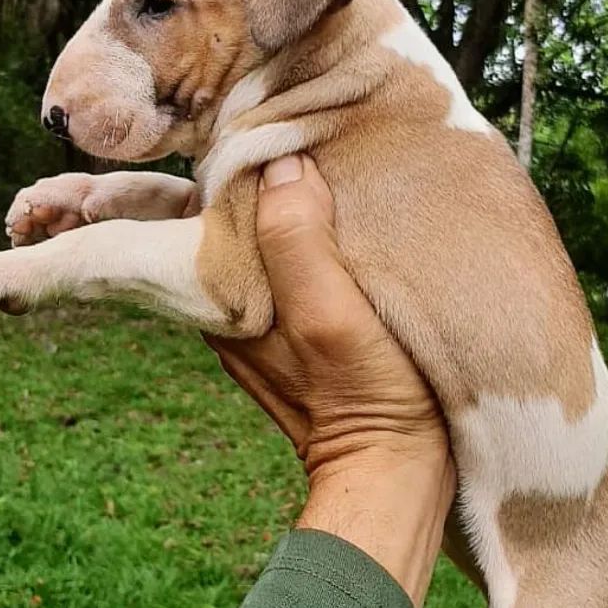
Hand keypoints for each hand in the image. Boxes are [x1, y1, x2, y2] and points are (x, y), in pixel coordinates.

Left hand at [206, 154, 454, 607]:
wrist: (398, 478)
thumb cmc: (368, 395)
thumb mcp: (330, 313)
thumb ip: (298, 240)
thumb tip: (280, 162)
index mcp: (222, 298)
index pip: (210, 211)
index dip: (237, 167)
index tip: (275, 128)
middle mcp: (233, 310)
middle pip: (237, 225)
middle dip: (263, 183)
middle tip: (310, 136)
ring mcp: (269, 326)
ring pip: (270, 247)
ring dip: (295, 212)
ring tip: (335, 167)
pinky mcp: (306, 337)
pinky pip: (299, 273)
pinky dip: (318, 244)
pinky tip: (352, 223)